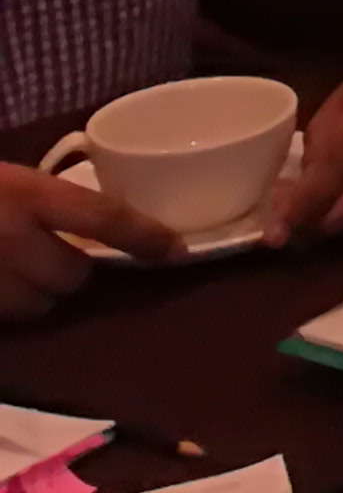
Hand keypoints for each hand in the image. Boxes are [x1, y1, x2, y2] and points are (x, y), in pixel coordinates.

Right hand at [0, 162, 179, 317]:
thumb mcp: (5, 176)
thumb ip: (43, 194)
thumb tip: (93, 214)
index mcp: (28, 195)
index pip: (105, 218)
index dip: (144, 236)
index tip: (175, 250)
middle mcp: (14, 240)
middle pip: (75, 275)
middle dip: (72, 269)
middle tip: (58, 253)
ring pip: (38, 305)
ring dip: (37, 293)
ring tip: (18, 273)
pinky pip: (7, 316)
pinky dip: (8, 303)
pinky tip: (1, 284)